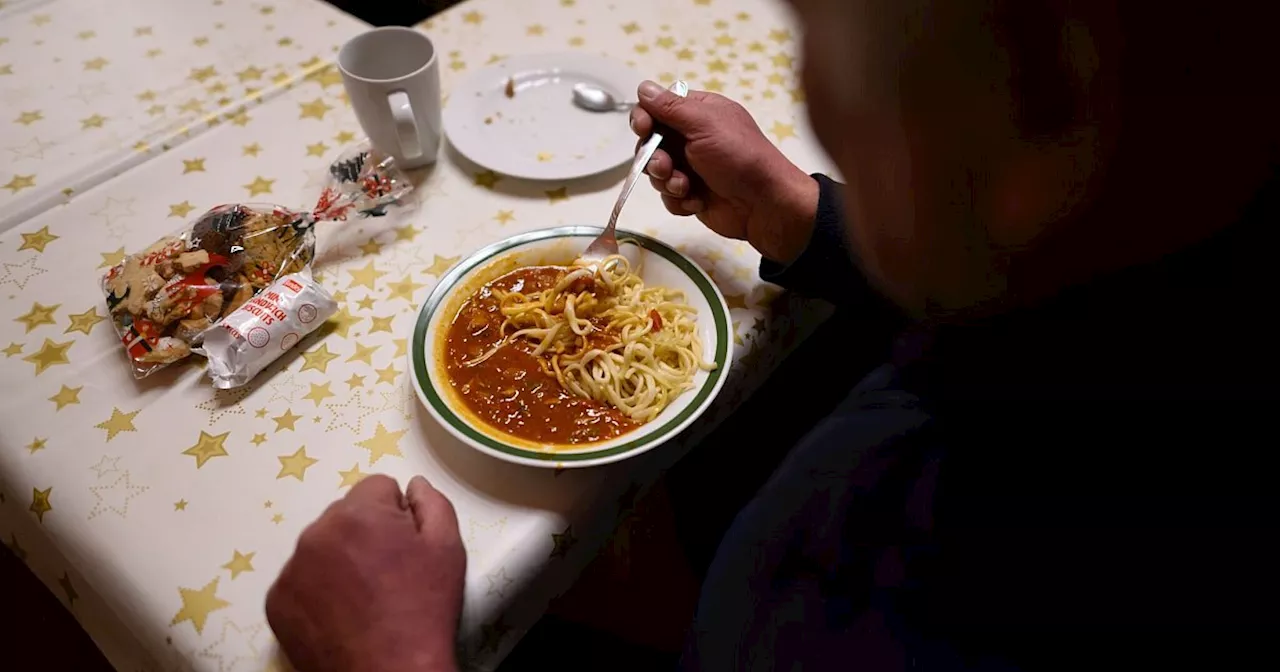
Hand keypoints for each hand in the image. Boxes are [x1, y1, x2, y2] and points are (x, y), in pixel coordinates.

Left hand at [266, 475, 464, 671]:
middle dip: (365, 533)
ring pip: (321, 545)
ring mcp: (291, 569)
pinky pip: (300, 578)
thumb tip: (413, 486)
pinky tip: (341, 612)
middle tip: (387, 572)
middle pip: (345, 515)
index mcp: (358, 513)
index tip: (404, 544)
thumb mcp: (447, 547)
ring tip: (364, 595)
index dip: (397, 514)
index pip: (377, 487)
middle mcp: (316, 533)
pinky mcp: (276, 601)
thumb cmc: (423, 611)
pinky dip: (318, 589)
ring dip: (339, 559)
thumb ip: (432, 502)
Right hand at [630, 80, 819, 263]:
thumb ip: (671, 107)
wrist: (764, 205)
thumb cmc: (739, 157)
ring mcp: (691, 167)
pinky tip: (697, 202)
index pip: (657, 108)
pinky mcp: (691, 194)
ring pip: (657, 173)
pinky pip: (668, 196)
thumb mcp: (704, 124)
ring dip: (668, 182)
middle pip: (651, 143)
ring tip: (686, 187)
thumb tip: (643, 87)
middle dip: (655, 158)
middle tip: (666, 167)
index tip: (643, 129)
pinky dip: (679, 201)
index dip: (645, 118)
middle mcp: (691, 138)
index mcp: (697, 113)